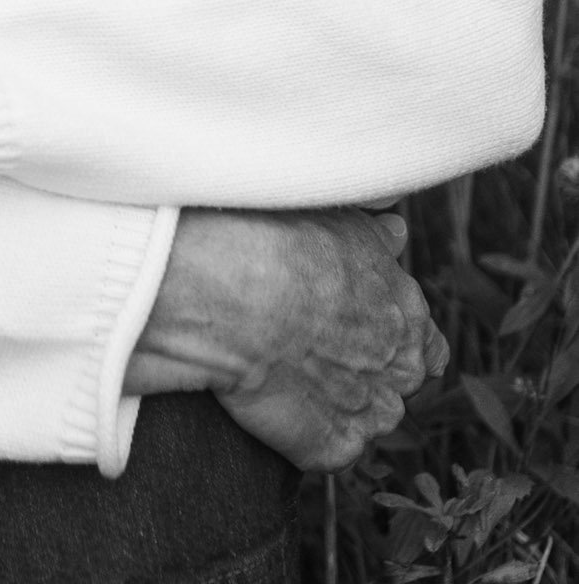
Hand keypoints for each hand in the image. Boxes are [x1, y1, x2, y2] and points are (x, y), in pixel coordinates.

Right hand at [124, 208, 447, 471]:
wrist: (242, 294)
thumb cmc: (284, 244)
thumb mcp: (340, 221)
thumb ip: (376, 235)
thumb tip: (398, 232)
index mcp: (409, 312)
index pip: (427, 344)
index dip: (399, 340)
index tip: (366, 332)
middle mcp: (401, 367)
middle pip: (401, 382)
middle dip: (370, 372)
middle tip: (318, 349)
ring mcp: (371, 413)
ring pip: (370, 419)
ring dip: (344, 405)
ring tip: (294, 377)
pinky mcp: (335, 448)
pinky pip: (332, 450)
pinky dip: (313, 436)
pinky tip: (283, 405)